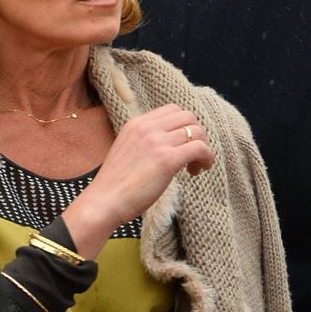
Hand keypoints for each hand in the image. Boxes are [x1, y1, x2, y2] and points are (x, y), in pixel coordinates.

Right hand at [60, 104, 213, 257]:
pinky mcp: (167, 159)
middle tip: (193, 156)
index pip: (172, 109)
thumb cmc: (115, 184)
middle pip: (187, 116)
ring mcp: (158, 142)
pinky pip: (199, 148)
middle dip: (196, 133)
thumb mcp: (127, 149)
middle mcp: (148, 127)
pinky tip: (199, 170)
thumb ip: (145, 140)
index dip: (183, 125)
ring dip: (203, 148)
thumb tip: (168, 143)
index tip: (182, 144)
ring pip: (196, 131)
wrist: (104, 202)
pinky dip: (206, 157)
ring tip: (196, 167)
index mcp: (137, 123)